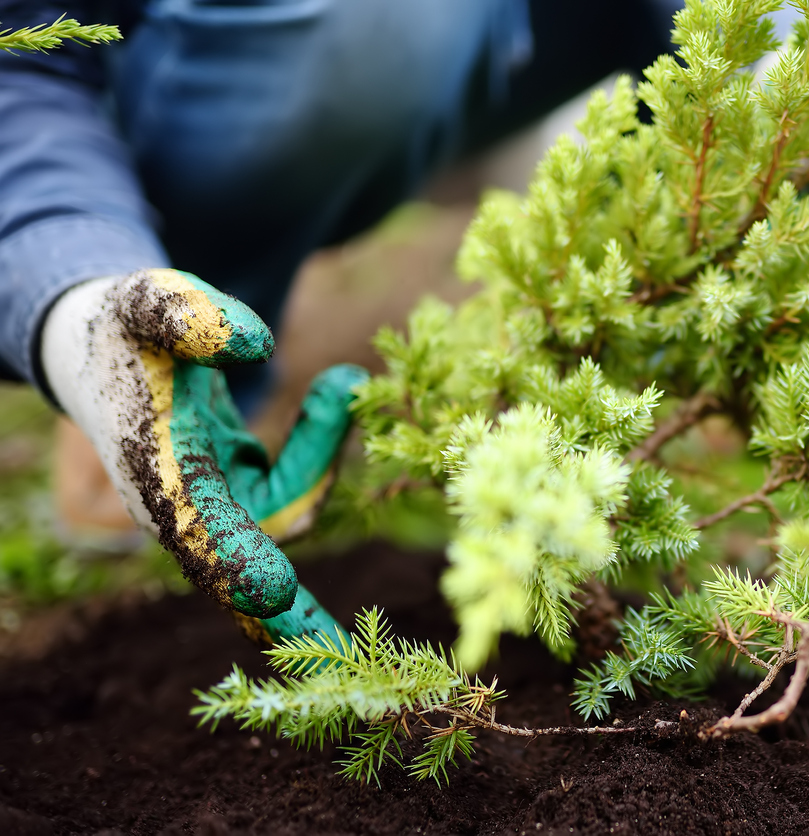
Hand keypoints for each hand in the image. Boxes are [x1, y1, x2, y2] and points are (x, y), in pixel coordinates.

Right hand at [41, 269, 364, 639]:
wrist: (104, 346)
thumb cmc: (123, 327)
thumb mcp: (144, 302)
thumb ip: (186, 313)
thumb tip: (257, 342)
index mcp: (153, 476)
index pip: (194, 530)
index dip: (234, 560)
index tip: (273, 591)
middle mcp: (184, 506)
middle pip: (245, 567)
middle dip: (290, 613)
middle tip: (342, 653)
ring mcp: (215, 505)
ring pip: (284, 514)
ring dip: (321, 463)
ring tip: (343, 381)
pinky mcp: (241, 490)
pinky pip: (293, 487)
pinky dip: (321, 447)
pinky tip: (339, 383)